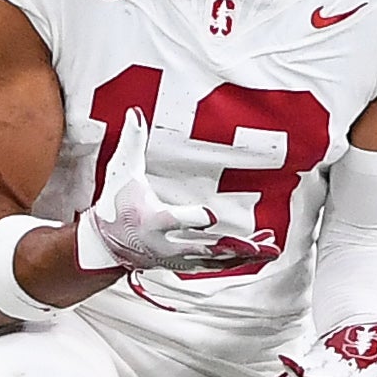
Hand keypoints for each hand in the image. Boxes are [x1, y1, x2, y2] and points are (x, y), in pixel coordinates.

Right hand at [78, 110, 277, 275]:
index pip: (174, 221)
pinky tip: (259, 253)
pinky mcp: (184, 265)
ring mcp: (176, 258)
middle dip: (231, 248)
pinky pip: (215, 266)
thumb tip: (135, 111)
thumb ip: (132, 143)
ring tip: (270, 249)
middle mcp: (165, 244)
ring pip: (214, 261)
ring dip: (243, 256)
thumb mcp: (122, 172)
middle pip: (203, 248)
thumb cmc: (116, 204)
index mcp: (151, 220)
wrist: (106, 246)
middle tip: (257, 246)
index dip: (191, 219)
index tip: (209, 215)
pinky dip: (237, 261)